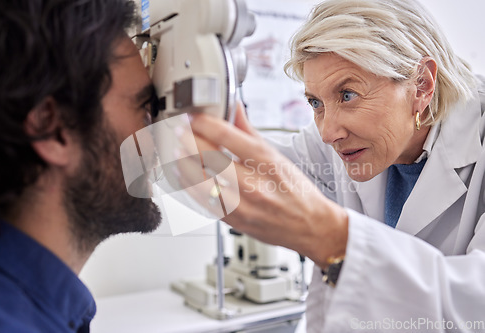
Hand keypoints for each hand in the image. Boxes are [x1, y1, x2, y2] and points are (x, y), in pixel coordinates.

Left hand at [182, 104, 348, 267]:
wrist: (311, 227)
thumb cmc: (297, 192)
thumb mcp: (277, 155)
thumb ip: (249, 131)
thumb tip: (234, 106)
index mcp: (266, 163)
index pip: (228, 136)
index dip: (204, 123)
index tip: (192, 117)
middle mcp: (254, 185)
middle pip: (210, 158)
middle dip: (188, 141)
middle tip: (177, 130)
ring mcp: (242, 206)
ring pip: (200, 183)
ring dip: (182, 164)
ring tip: (175, 151)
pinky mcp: (233, 221)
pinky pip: (203, 202)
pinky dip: (188, 186)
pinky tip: (182, 175)